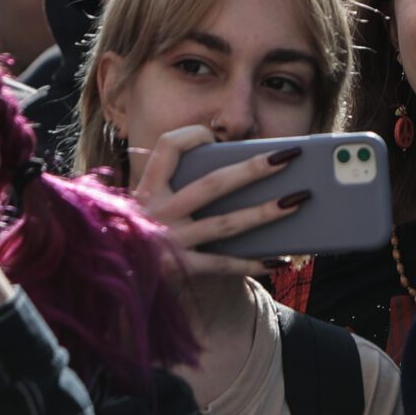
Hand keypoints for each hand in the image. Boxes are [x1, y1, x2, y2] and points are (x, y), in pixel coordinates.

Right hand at [128, 125, 308, 282]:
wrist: (118, 279)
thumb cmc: (147, 233)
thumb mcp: (151, 204)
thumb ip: (180, 185)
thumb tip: (243, 171)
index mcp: (148, 187)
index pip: (167, 147)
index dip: (193, 136)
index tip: (214, 135)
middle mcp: (157, 211)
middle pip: (213, 183)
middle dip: (255, 168)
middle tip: (290, 157)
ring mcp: (169, 241)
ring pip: (225, 223)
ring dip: (265, 212)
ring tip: (298, 201)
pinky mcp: (179, 269)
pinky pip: (222, 264)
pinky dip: (251, 263)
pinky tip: (278, 260)